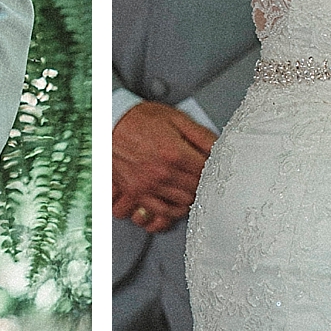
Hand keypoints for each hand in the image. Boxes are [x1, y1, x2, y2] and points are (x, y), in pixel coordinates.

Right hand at [112, 101, 214, 231]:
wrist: (108, 124)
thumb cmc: (140, 119)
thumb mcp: (175, 118)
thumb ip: (201, 135)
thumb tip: (222, 148)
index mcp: (175, 153)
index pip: (208, 172)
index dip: (216, 169)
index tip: (217, 166)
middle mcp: (162, 174)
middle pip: (197, 190)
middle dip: (205, 183)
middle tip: (207, 176)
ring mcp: (148, 187)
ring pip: (183, 204)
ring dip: (191, 196)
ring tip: (192, 186)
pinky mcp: (137, 194)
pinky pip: (162, 213)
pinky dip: (174, 210)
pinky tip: (178, 200)